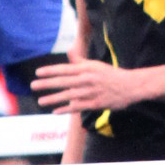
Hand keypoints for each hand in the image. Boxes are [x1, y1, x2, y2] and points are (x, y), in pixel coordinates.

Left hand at [30, 56, 145, 112]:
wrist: (131, 86)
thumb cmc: (111, 75)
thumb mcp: (96, 65)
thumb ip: (80, 61)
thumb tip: (69, 52)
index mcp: (87, 68)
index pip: (65, 69)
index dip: (50, 71)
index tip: (38, 72)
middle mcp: (87, 79)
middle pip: (63, 81)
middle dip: (47, 84)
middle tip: (33, 85)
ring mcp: (91, 92)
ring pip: (68, 95)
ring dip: (53, 99)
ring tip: (41, 101)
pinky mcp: (96, 103)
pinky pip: (78, 106)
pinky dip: (66, 109)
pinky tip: (55, 111)